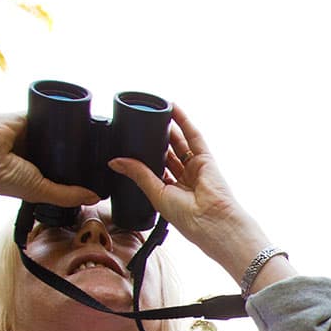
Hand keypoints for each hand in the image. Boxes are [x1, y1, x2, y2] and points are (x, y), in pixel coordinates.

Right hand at [0, 113, 98, 206]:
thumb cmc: (2, 177)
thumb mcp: (39, 191)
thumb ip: (67, 195)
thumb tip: (94, 197)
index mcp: (30, 172)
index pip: (56, 168)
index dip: (72, 169)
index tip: (94, 169)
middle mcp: (29, 152)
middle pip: (58, 148)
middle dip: (75, 149)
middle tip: (99, 150)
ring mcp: (28, 134)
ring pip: (55, 130)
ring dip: (70, 130)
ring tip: (94, 132)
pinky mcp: (26, 116)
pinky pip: (47, 112)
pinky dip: (59, 114)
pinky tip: (77, 116)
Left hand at [108, 105, 277, 276]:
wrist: (213, 222)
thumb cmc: (190, 219)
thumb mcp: (156, 194)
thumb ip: (139, 174)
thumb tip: (117, 161)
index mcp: (172, 192)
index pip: (156, 170)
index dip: (144, 158)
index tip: (129, 145)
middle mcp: (184, 179)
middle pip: (167, 154)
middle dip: (154, 140)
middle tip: (138, 125)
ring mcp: (196, 167)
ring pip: (179, 143)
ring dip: (167, 127)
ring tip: (152, 111)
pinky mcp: (206, 158)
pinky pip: (193, 136)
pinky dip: (183, 121)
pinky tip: (173, 108)